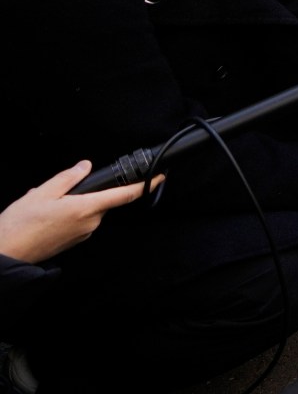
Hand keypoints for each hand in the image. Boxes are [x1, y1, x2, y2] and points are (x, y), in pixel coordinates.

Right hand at [0, 162, 152, 263]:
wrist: (5, 254)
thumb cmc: (20, 225)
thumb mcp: (41, 193)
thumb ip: (67, 178)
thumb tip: (85, 166)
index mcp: (85, 208)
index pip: (124, 195)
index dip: (145, 185)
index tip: (160, 176)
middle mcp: (90, 223)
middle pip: (100, 200)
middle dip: (83, 193)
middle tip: (54, 193)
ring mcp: (83, 234)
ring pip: (86, 210)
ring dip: (71, 205)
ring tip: (43, 207)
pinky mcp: (74, 242)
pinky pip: (78, 222)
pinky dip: (65, 215)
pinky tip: (44, 217)